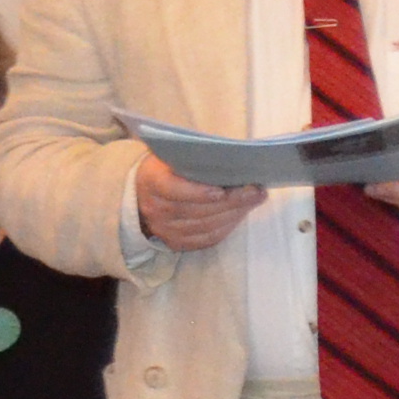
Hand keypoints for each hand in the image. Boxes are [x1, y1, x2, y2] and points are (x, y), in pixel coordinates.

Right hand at [134, 152, 263, 250]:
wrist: (142, 193)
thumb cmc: (166, 168)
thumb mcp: (172, 155)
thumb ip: (194, 156)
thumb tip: (232, 156)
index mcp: (151, 181)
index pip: (173, 189)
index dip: (198, 192)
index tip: (221, 191)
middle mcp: (155, 208)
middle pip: (196, 210)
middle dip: (231, 201)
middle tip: (256, 191)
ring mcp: (164, 229)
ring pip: (205, 226)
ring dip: (234, 214)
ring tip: (255, 200)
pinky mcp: (176, 242)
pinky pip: (206, 239)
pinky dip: (227, 227)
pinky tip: (241, 214)